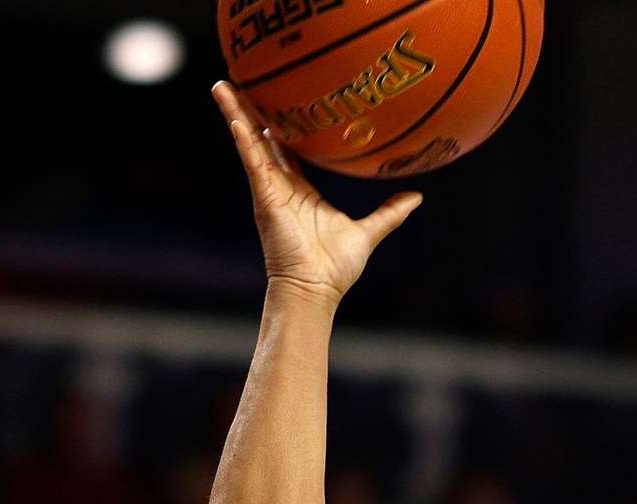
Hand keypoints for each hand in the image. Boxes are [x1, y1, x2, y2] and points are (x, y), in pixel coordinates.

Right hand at [211, 82, 422, 302]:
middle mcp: (281, 186)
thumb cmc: (336, 268)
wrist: (316, 289)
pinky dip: (244, 140)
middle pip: (262, 139)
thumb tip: (415, 197)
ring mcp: (269, 191)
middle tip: (238, 81)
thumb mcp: (368, 232)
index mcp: (301, 191)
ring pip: (249, 144)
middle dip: (249, 111)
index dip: (280, 125)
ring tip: (221, 86)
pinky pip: (252, 163)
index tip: (277, 100)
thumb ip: (389, 213)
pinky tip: (236, 118)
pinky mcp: (264, 199)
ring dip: (235, 114)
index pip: (286, 150)